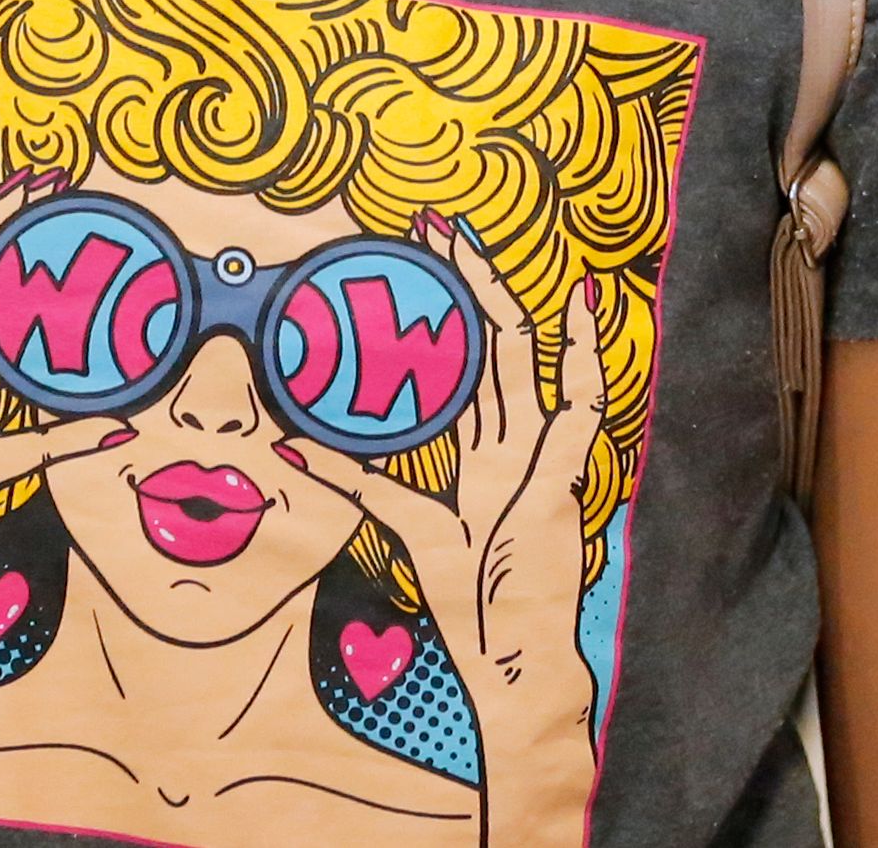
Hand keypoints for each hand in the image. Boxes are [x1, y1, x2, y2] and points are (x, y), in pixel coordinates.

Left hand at [272, 224, 603, 834]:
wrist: (512, 653)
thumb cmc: (468, 595)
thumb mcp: (406, 525)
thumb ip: (361, 483)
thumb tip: (293, 449)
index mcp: (489, 449)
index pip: (472, 357)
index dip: (453, 304)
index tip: (425, 252)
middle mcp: (517, 439)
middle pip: (494, 340)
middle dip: (469, 280)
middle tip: (438, 224)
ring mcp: (543, 452)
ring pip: (526, 356)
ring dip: (502, 297)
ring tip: (480, 248)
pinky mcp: (562, 475)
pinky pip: (578, 406)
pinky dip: (585, 353)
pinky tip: (583, 306)